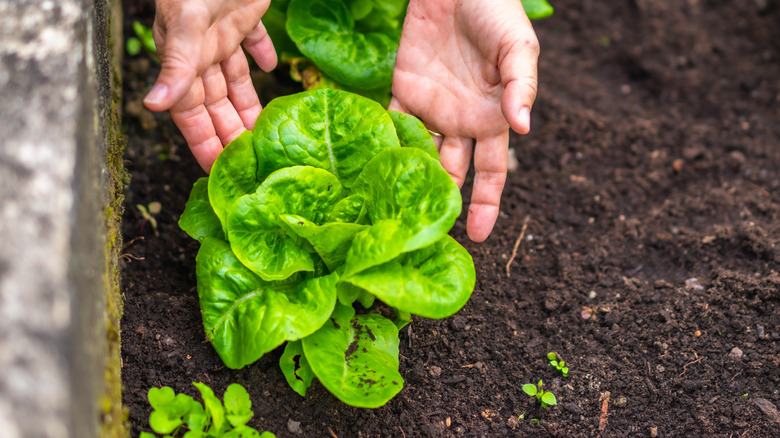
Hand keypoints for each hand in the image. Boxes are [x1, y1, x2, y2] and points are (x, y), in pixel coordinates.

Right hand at [143, 0, 276, 171]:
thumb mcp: (186, 24)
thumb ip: (175, 65)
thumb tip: (152, 107)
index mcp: (184, 58)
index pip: (192, 112)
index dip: (203, 142)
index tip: (215, 173)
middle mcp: (202, 50)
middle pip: (217, 103)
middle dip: (229, 133)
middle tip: (249, 165)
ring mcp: (223, 32)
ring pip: (236, 81)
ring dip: (249, 106)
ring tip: (266, 134)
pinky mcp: (245, 12)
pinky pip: (254, 42)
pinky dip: (263, 56)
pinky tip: (273, 70)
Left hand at [389, 0, 538, 241]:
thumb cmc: (497, 12)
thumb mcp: (518, 47)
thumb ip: (522, 86)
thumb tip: (525, 128)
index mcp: (493, 118)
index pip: (492, 173)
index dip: (487, 205)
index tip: (480, 237)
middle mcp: (462, 122)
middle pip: (454, 174)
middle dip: (444, 206)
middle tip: (429, 237)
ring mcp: (432, 109)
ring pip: (421, 156)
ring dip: (411, 182)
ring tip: (397, 213)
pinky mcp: (404, 91)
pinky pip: (392, 124)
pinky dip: (384, 146)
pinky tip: (375, 172)